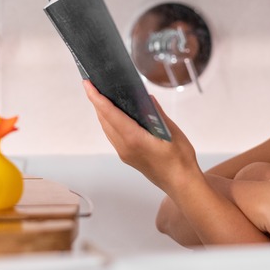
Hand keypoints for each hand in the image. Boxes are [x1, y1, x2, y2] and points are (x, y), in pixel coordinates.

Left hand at [82, 80, 200, 192]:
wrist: (181, 184)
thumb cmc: (180, 161)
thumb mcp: (172, 131)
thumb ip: (157, 113)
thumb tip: (147, 99)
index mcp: (134, 139)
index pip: (110, 114)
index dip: (97, 97)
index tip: (88, 84)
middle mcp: (124, 147)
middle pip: (105, 120)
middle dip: (97, 101)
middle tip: (94, 84)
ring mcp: (124, 153)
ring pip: (107, 128)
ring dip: (103, 112)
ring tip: (103, 95)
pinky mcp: (127, 156)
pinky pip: (113, 136)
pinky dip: (111, 122)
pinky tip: (116, 114)